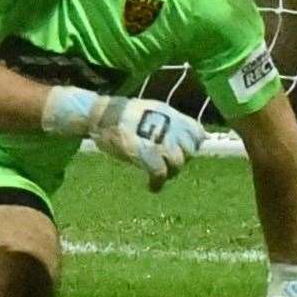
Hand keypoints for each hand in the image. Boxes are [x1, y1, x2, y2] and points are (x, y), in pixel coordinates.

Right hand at [86, 96, 206, 191]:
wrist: (100, 114)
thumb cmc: (120, 114)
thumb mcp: (148, 110)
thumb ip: (165, 121)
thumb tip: (178, 134)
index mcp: (170, 114)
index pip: (196, 132)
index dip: (192, 144)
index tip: (183, 152)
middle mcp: (169, 126)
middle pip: (190, 150)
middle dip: (181, 159)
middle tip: (168, 165)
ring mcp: (160, 139)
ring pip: (178, 163)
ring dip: (170, 172)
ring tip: (158, 176)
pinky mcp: (147, 153)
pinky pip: (161, 174)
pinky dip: (157, 183)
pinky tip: (152, 187)